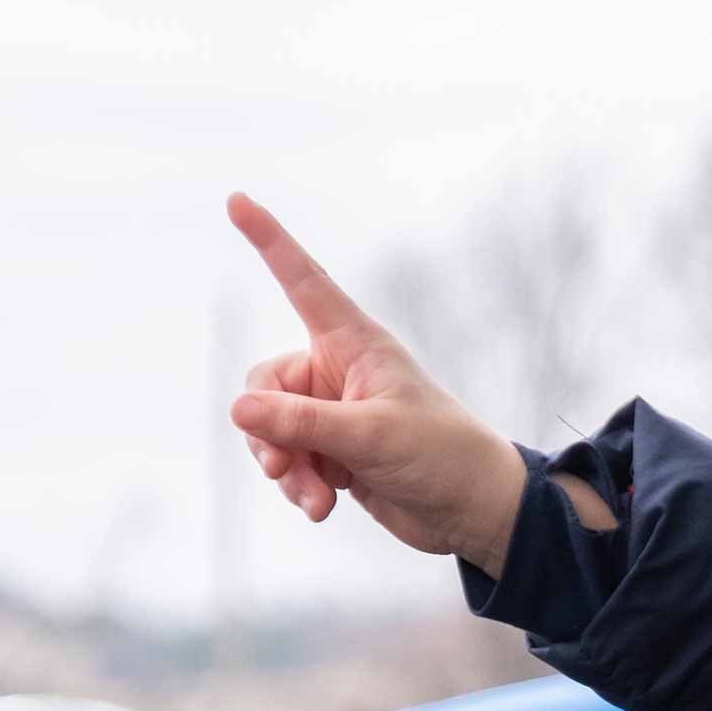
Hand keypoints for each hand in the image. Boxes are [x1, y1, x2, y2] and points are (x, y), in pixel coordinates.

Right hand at [223, 193, 531, 572]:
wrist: (473, 511)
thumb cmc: (439, 455)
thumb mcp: (370, 435)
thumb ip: (302, 422)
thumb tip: (238, 408)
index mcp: (355, 343)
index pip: (303, 282)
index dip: (270, 241)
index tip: (237, 200)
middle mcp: (338, 371)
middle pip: (266, 385)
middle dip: (266, 431)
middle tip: (280, 467)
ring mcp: (333, 413)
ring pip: (272, 432)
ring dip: (286, 467)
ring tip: (315, 498)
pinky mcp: (332, 452)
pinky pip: (289, 462)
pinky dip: (299, 486)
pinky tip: (324, 508)